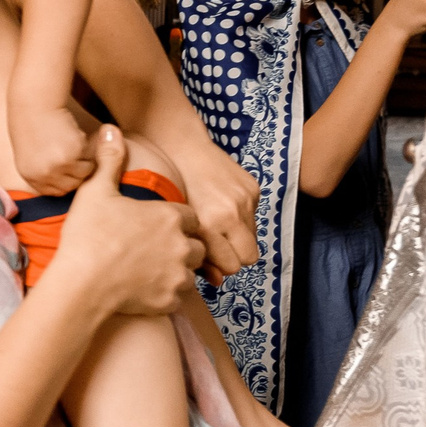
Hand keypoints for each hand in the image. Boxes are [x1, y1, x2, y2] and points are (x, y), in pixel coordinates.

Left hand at [9, 102, 96, 194]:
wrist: (35, 102)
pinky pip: (89, 158)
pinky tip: (77, 135)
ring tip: (75, 142)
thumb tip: (67, 184)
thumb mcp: (30, 153)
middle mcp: (42, 174)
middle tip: (77, 154)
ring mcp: (57, 166)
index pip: (55, 191)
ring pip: (84, 173)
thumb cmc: (32, 123)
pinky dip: (88, 147)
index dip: (66, 181)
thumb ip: (44, 170)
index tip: (71, 169)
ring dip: (85, 159)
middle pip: (72, 185)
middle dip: (78, 171)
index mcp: (29, 175)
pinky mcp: (72, 154)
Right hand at [46, 127, 205, 316]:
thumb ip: (109, 160)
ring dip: (177, 271)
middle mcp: (182, 244)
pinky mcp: (170, 300)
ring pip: (190, 272)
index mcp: (170, 216)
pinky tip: (144, 290)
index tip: (157, 226)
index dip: (175, 220)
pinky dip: (165, 294)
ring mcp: (178, 274)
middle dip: (182, 247)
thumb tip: (111, 130)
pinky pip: (177, 297)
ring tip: (151, 271)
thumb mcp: (95, 191)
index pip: (190, 217)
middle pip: (197, 246)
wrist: (82, 283)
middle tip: (155, 250)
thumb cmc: (88, 235)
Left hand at [179, 142, 261, 282]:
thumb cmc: (171, 187)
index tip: (211, 258)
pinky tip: (222, 206)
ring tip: (218, 225)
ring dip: (238, 237)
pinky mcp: (253, 188)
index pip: (232, 266)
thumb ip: (199, 254)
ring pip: (254, 239)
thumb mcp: (178, 224)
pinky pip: (254, 217)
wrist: (181, 146)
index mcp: (209, 223)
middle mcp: (231, 212)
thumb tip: (217, 281)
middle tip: (218, 246)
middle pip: (249, 258)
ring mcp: (245, 199)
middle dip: (235, 256)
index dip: (221, 265)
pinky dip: (241, 217)